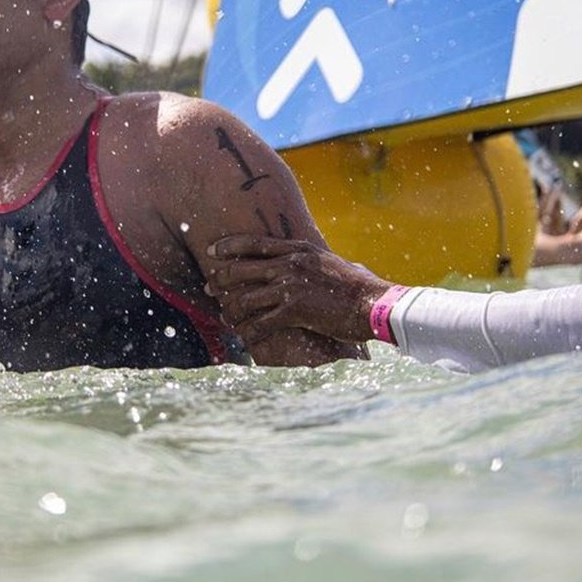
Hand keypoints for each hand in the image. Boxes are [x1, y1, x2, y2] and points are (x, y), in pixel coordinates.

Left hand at [206, 235, 392, 343]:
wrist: (373, 303)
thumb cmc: (359, 287)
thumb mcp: (334, 263)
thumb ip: (316, 262)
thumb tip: (317, 263)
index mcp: (298, 249)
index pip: (254, 243)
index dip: (229, 247)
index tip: (212, 252)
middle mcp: (290, 264)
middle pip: (240, 269)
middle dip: (220, 280)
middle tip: (209, 288)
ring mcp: (289, 286)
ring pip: (245, 299)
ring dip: (232, 311)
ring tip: (227, 318)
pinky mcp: (293, 311)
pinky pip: (259, 324)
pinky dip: (247, 333)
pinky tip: (243, 338)